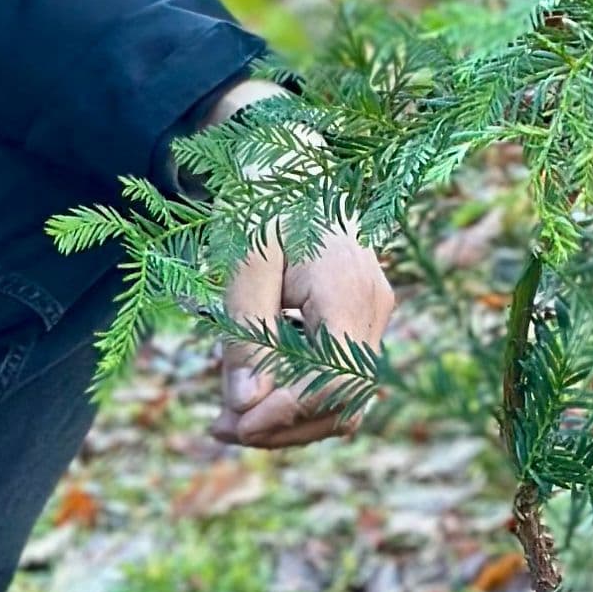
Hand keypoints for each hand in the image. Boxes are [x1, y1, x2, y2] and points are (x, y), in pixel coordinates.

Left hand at [199, 84, 398, 453]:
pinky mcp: (360, 322)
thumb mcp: (243, 262)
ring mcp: (373, 316)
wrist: (294, 163)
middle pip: (345, 402)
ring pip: (344, 400)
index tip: (234, 421)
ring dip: (288, 419)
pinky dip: (296, 397)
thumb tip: (245, 406)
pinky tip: (251, 393)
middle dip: (283, 426)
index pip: (337, 380)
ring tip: (226, 419)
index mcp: (348, 288)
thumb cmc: (265, 202)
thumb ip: (245, 334)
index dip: (288, 413)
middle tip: (218, 427)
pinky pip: (336, 378)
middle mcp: (374, 307)